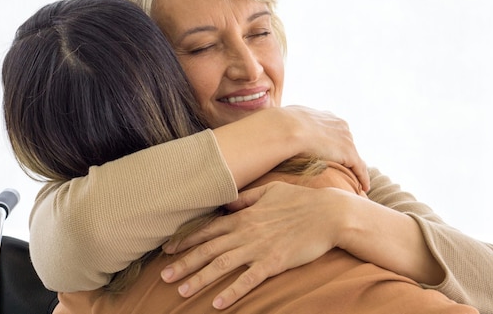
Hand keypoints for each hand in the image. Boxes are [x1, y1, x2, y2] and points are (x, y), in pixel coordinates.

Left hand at [161, 182, 349, 309]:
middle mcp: (247, 231)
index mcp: (244, 215)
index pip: (209, 229)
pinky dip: (232, 292)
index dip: (187, 240)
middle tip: (164, 276)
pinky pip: (249, 280)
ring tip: (182, 291)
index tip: (169, 249)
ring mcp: (259, 248)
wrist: (329, 213)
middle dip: (185, 263)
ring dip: (200, 279)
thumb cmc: (301, 200)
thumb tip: (229, 203)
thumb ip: (247, 198)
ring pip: (223, 265)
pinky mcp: (274, 262)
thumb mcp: (271, 190)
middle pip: (209, 249)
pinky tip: (218, 304)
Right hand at [283, 106, 369, 190]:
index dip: (336, 144)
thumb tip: (282, 127)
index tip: (335, 153)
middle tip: (346, 171)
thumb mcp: (290, 118)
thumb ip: (293, 123)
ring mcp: (346, 139)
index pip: (336, 131)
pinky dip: (362, 178)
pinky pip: (360, 168)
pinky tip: (364, 188)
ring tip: (356, 183)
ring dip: (355, 169)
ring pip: (355, 157)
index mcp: (327, 117)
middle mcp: (341, 126)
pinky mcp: (349, 153)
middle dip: (347, 156)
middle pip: (348, 144)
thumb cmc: (283, 124)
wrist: (287, 128)